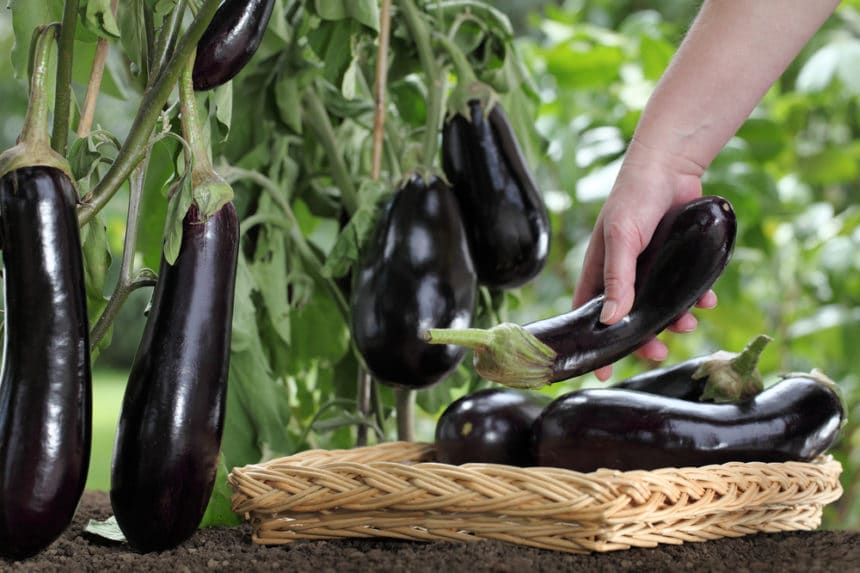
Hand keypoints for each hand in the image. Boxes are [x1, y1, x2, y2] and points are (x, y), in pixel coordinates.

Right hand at [572, 139, 712, 380]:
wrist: (671, 164)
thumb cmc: (634, 196)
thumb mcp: (621, 238)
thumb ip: (618, 278)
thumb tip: (611, 320)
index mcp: (599, 270)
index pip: (588, 314)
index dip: (593, 343)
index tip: (599, 372)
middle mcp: (623, 274)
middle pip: (628, 319)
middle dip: (643, 339)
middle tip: (659, 353)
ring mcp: (650, 269)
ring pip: (659, 307)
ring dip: (673, 320)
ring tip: (689, 321)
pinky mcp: (676, 261)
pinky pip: (685, 289)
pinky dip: (697, 298)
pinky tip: (708, 300)